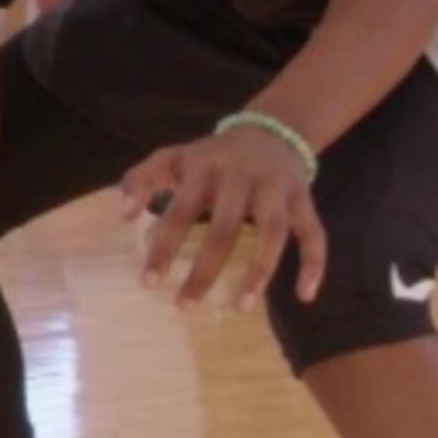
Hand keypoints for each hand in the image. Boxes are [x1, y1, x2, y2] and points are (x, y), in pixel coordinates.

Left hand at [121, 124, 326, 311]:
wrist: (270, 130)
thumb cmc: (212, 157)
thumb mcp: (171, 158)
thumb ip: (140, 179)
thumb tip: (123, 215)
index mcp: (204, 169)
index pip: (179, 212)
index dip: (163, 247)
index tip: (148, 283)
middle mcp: (242, 178)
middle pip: (225, 229)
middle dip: (205, 271)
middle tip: (185, 306)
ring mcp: (276, 189)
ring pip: (274, 233)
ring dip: (259, 272)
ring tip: (242, 308)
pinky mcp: (304, 199)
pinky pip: (314, 233)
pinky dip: (314, 264)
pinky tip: (305, 296)